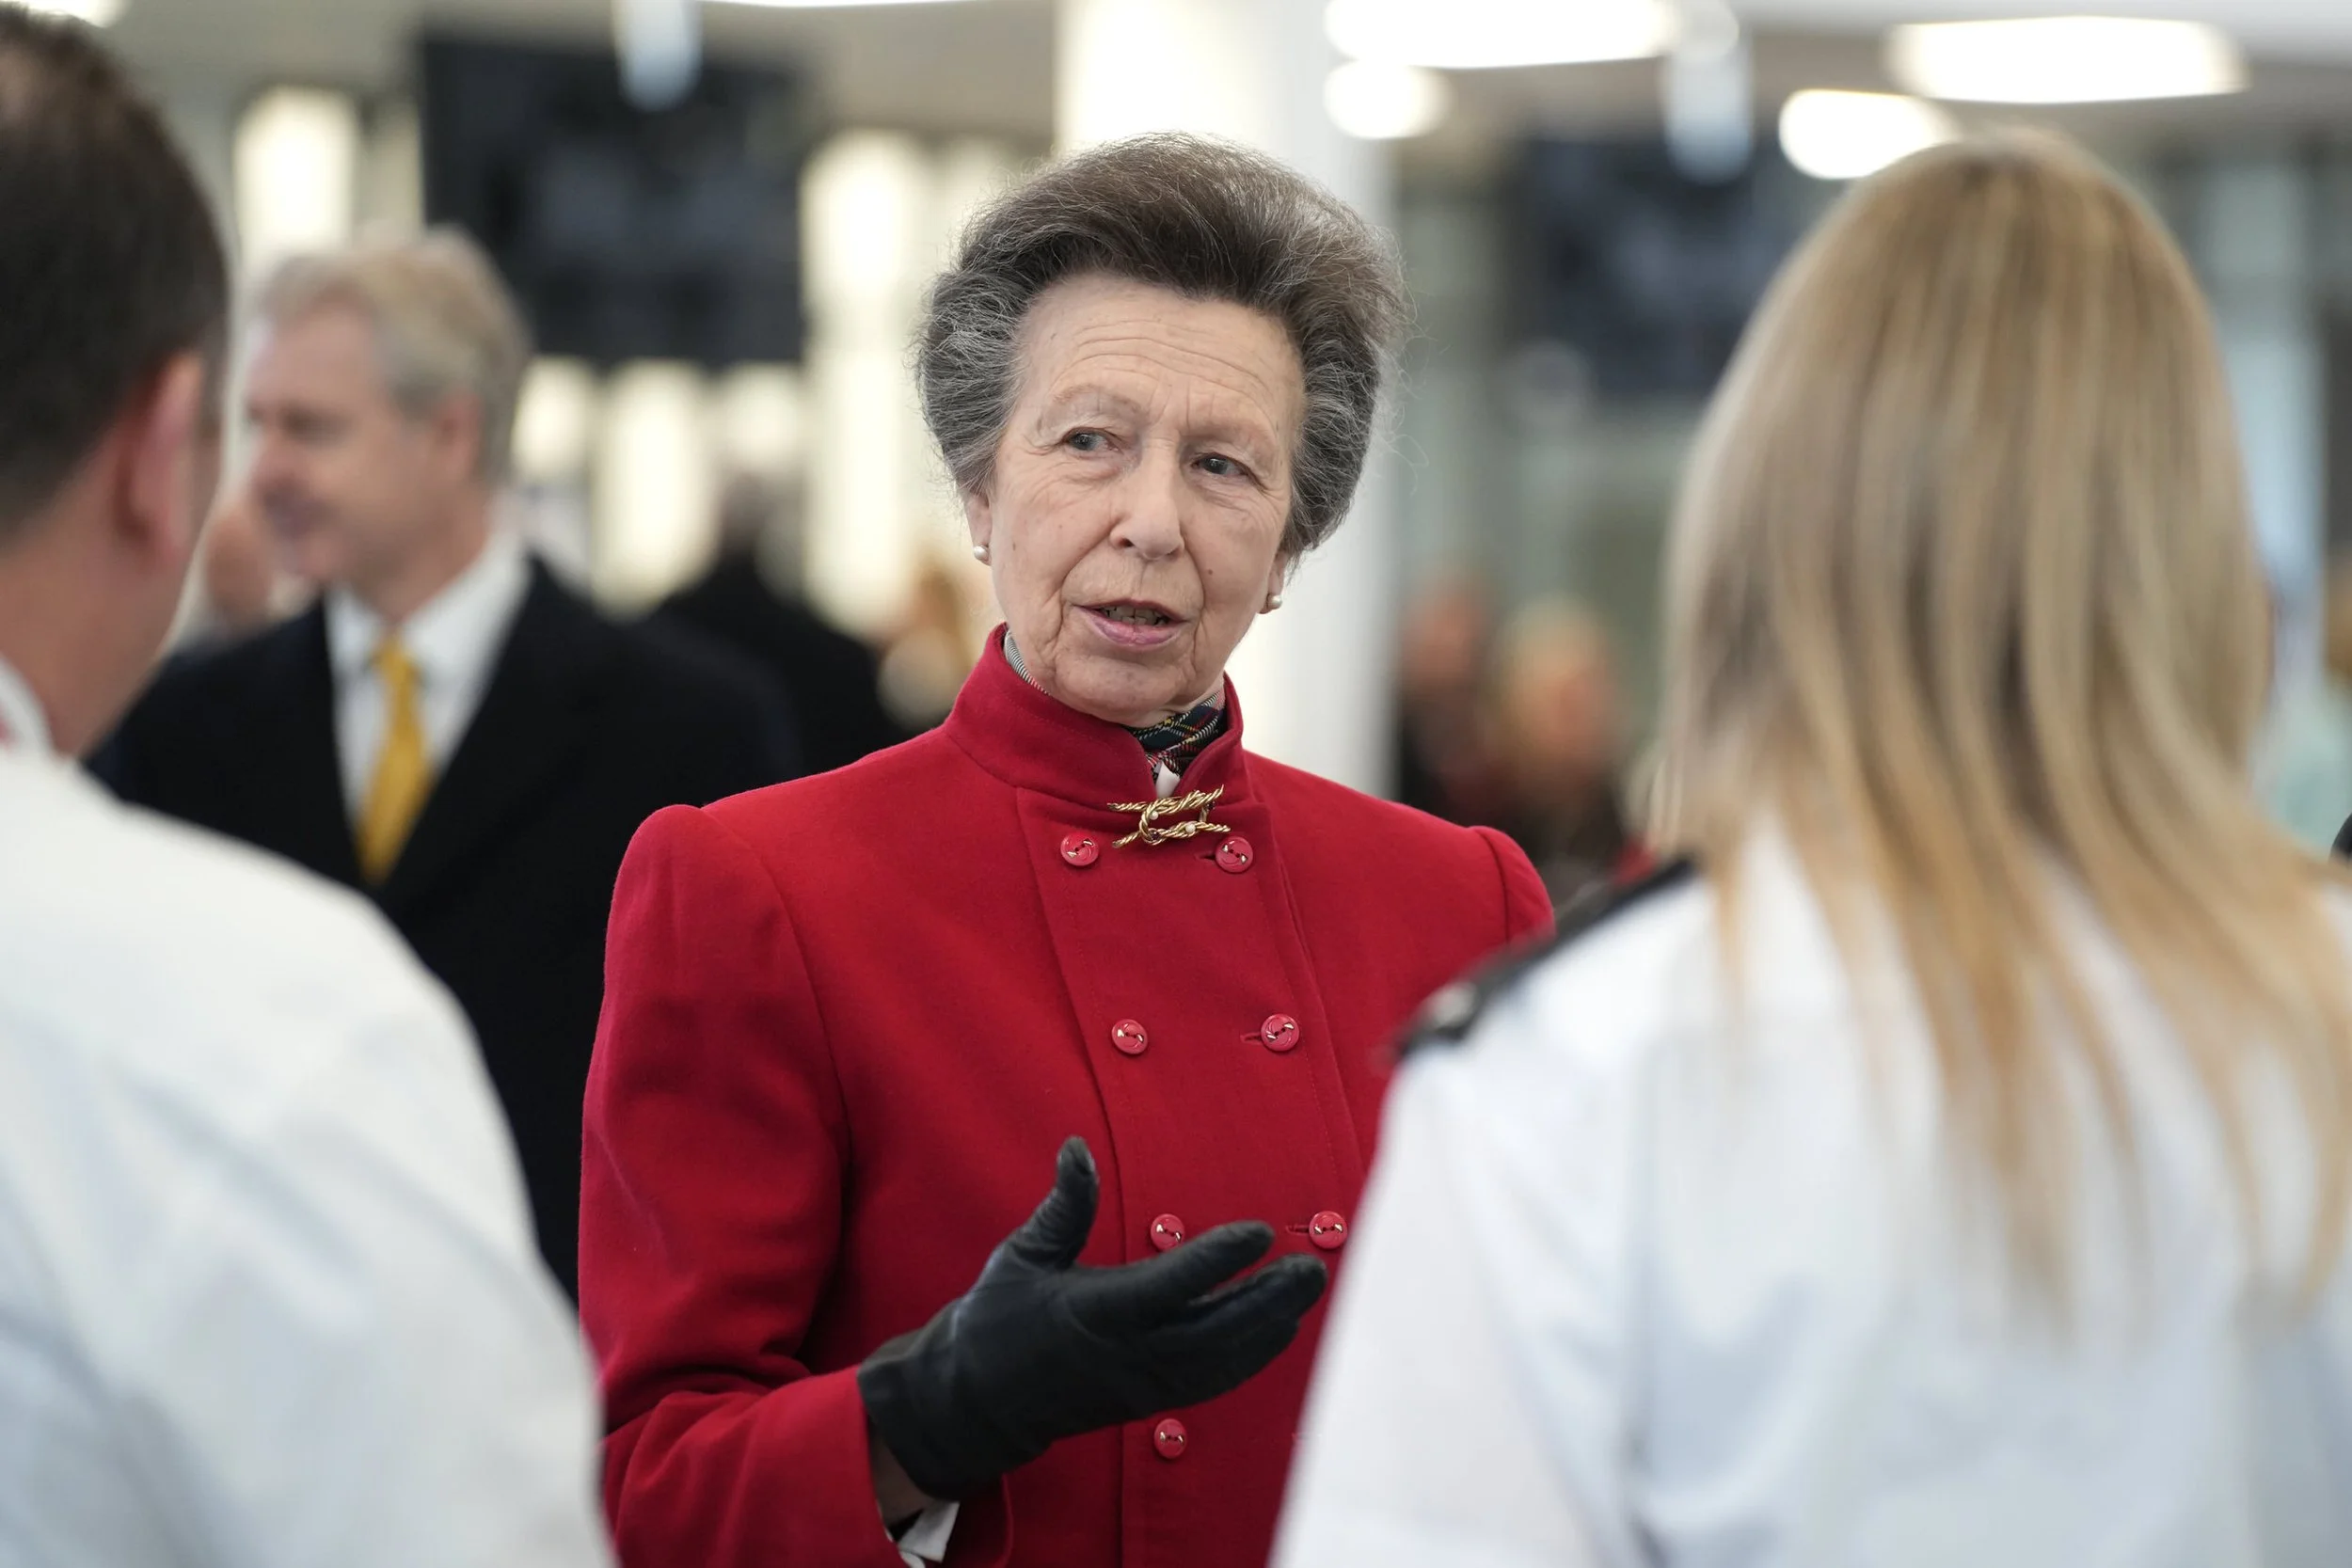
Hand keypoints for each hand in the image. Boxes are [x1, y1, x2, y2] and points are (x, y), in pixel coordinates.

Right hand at [857, 1137, 1328, 1500]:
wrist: (980, 1403)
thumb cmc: (999, 1320)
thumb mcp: (1024, 1256)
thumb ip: (1064, 1207)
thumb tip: (1077, 1148)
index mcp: (1096, 1313)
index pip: (1170, 1285)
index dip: (1218, 1259)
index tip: (1260, 1231)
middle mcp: (1129, 1353)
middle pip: (1216, 1331)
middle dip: (1268, 1300)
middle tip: (1312, 1267)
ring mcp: (1145, 1382)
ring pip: (1223, 1359)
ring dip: (1270, 1325)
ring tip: (1307, 1289)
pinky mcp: (1153, 1399)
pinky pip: (1214, 1380)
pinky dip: (1252, 1356)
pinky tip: (1279, 1327)